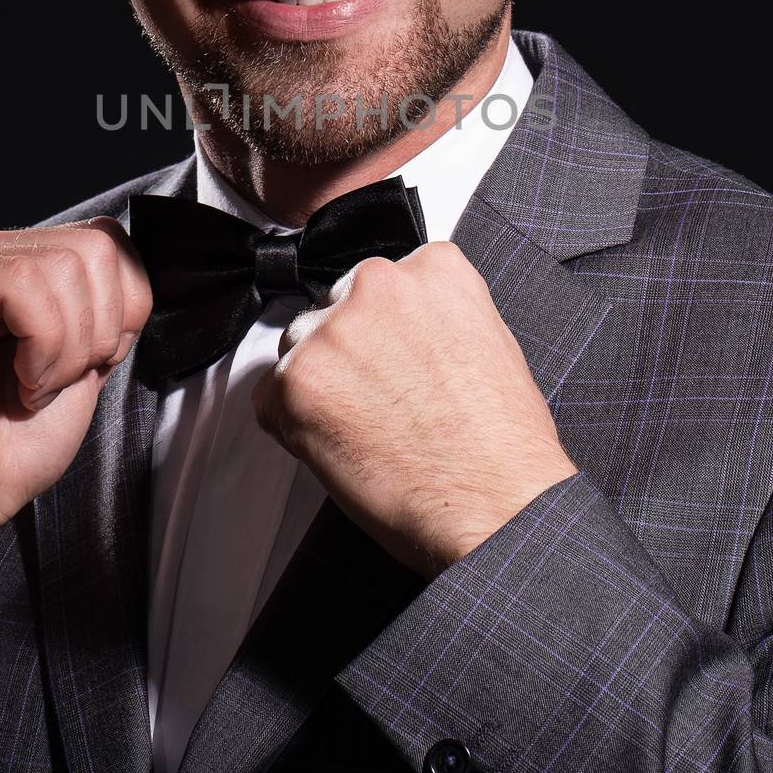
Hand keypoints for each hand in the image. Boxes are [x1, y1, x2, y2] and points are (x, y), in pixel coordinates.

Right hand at [0, 218, 152, 553]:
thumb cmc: (7, 449)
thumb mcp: (84, 362)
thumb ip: (106, 308)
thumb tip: (139, 273)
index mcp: (5, 260)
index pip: (105, 237)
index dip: (124, 308)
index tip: (88, 365)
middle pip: (95, 245)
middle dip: (100, 329)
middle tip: (54, 382)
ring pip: (64, 264)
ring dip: (68, 348)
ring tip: (31, 388)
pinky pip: (22, 284)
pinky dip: (42, 345)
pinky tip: (18, 383)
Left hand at [253, 241, 577, 579]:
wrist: (495, 503)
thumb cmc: (502, 444)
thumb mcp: (489, 343)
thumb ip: (437, 316)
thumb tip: (402, 330)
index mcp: (432, 268)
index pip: (384, 283)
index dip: (387, 331)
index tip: (396, 359)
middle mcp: (377, 284)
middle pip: (337, 308)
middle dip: (350, 351)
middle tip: (380, 401)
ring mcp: (333, 330)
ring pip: (301, 347)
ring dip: (320, 383)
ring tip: (366, 429)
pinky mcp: (297, 379)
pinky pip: (271, 395)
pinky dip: (292, 423)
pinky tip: (341, 446)